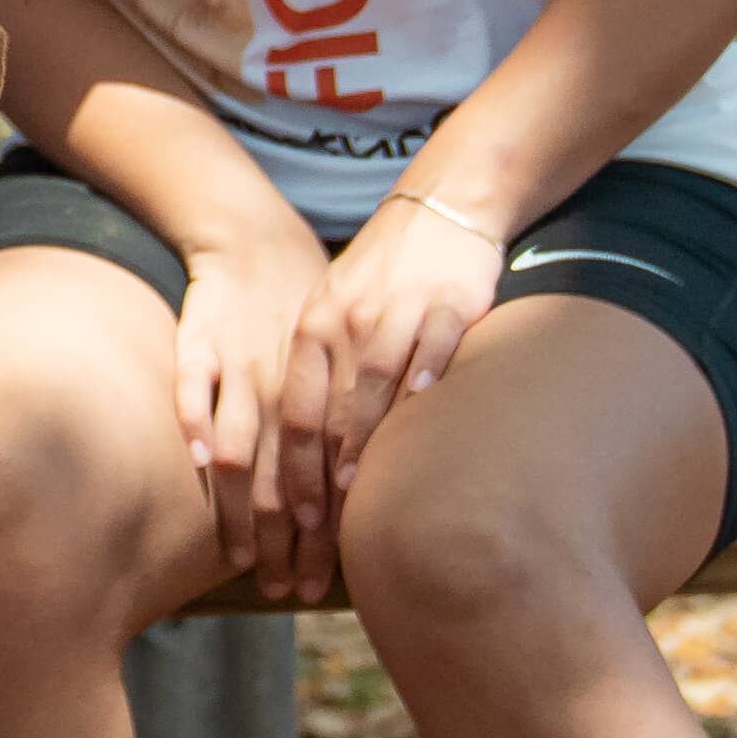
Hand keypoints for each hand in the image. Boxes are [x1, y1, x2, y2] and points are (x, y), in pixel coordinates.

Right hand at [174, 238, 330, 599]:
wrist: (254, 242)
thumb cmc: (297, 318)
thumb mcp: (336, 366)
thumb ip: (337, 429)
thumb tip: (357, 500)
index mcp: (317, 403)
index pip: (321, 483)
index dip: (319, 536)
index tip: (315, 586)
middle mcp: (281, 393)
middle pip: (281, 481)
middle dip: (284, 542)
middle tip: (287, 591)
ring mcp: (239, 370)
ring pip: (241, 449)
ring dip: (241, 509)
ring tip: (243, 559)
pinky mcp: (199, 344)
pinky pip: (194, 385)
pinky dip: (196, 420)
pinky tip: (200, 462)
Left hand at [272, 190, 508, 549]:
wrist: (439, 211)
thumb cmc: (381, 279)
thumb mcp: (334, 315)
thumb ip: (320, 375)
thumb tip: (300, 454)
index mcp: (314, 330)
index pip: (294, 409)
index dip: (289, 465)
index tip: (289, 517)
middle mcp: (347, 322)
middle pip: (327, 407)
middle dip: (319, 470)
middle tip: (315, 526)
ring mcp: (397, 310)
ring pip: (373, 379)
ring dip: (362, 433)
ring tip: (356, 484)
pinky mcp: (447, 301)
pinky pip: (433, 342)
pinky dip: (427, 372)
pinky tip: (422, 405)